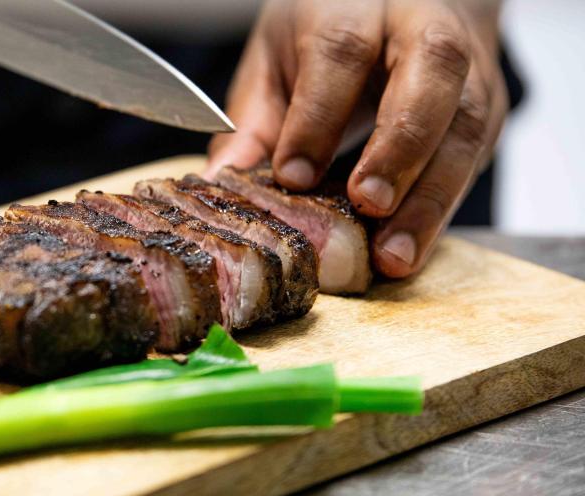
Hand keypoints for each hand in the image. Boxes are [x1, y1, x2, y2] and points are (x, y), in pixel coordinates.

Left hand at [206, 0, 507, 277]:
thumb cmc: (331, 32)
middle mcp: (422, 24)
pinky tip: (413, 246)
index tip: (293, 176)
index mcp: (356, 4)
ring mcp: (468, 64)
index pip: (342, 52)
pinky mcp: (490, 105)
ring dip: (431, 197)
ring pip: (467, 122)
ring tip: (394, 253)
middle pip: (430, 73)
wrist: (405, 3)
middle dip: (399, 146)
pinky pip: (477, 155)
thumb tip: (221, 181)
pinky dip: (443, 208)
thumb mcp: (276, 59)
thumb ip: (254, 120)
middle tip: (368, 205)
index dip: (318, 116)